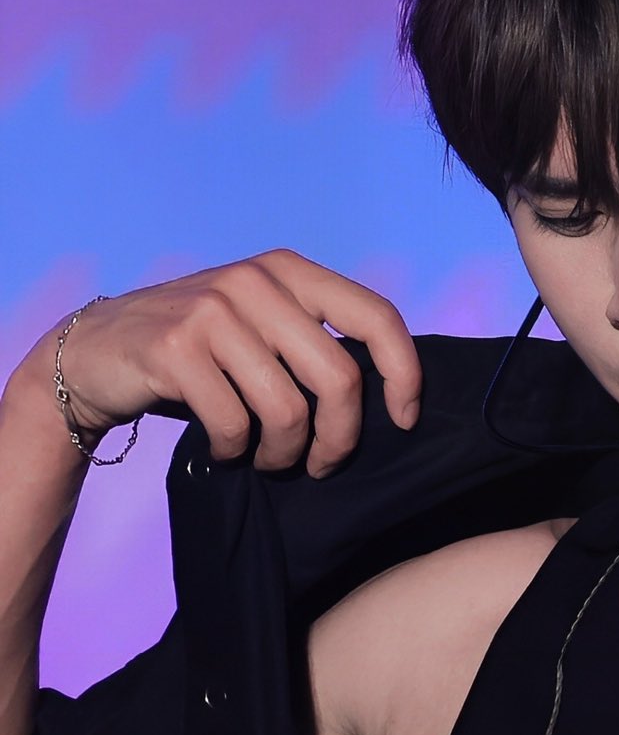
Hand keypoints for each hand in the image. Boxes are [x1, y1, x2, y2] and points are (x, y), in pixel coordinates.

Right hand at [23, 250, 421, 474]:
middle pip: (340, 379)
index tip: (404, 420)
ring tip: (268, 460)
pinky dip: (234, 452)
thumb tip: (391, 396)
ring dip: (284, 454)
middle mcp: (255, 281)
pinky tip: (222, 449)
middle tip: (320, 464)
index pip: (377, 316)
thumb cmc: (199, 352)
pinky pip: (235, 425)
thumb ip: (315, 341)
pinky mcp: (175, 350)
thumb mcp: (262, 325)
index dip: (404, 375)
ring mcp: (213, 312)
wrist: (97, 351)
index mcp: (289, 270)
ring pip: (289, 411)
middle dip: (339, 440)